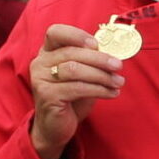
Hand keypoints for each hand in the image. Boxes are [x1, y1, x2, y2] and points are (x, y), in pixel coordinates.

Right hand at [30, 24, 124, 158]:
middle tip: (119, 66)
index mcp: (48, 52)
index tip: (96, 44)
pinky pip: (77, 88)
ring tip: (118, 82)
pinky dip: (99, 90)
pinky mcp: (46, 95)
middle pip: (72, 52)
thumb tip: (115, 54)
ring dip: (101, 76)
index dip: (76, 35)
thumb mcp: (83, 75)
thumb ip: (91, 62)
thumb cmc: (72, 96)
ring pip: (75, 70)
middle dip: (99, 59)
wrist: (57, 125)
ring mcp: (40, 79)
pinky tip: (112, 93)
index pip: (55, 32)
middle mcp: (40, 62)